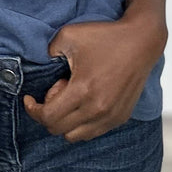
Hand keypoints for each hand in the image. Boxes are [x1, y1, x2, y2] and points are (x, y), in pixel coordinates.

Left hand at [23, 14, 165, 141]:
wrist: (142, 41)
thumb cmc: (106, 37)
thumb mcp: (69, 35)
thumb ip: (49, 51)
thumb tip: (42, 64)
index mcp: (83, 90)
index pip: (48, 117)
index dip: (33, 109)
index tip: (29, 98)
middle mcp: (97, 109)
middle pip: (58, 129)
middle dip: (48, 112)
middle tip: (57, 89)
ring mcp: (111, 116)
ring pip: (75, 136)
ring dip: (65, 120)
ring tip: (72, 96)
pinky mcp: (120, 117)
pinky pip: (92, 133)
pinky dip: (81, 123)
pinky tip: (84, 101)